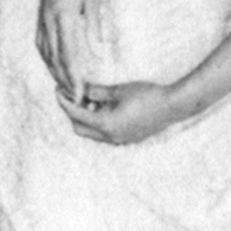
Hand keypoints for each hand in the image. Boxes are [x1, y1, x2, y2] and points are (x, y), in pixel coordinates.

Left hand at [64, 76, 184, 148]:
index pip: (76, 116)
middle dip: (73, 112)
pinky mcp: (128, 138)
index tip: (58, 90)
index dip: (64, 102)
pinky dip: (99, 121)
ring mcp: (121, 140)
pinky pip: (106, 133)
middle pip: (80, 128)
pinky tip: (104, 106)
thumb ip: (98, 92)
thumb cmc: (147, 95)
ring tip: (89, 99)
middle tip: (72, 94)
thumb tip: (82, 90)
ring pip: (93, 133)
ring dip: (87, 117)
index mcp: (107, 125)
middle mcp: (111, 137)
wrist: (172, 107)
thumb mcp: (119, 90)